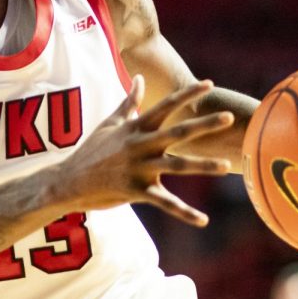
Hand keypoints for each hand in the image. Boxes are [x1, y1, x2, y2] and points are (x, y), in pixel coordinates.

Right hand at [52, 75, 234, 226]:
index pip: (165, 106)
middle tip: (228, 117)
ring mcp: (139, 168)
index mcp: (136, 128)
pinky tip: (203, 220)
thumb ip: (130, 102)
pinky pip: (165, 203)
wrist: (69, 181)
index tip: (208, 83)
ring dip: (202, 166)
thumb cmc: (91, 150)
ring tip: (225, 166)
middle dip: (203, 124)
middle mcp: (140, 145)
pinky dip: (185, 213)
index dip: (187, 94)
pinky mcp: (136, 191)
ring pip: (177, 166)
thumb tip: (139, 78)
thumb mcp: (110, 122)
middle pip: (177, 132)